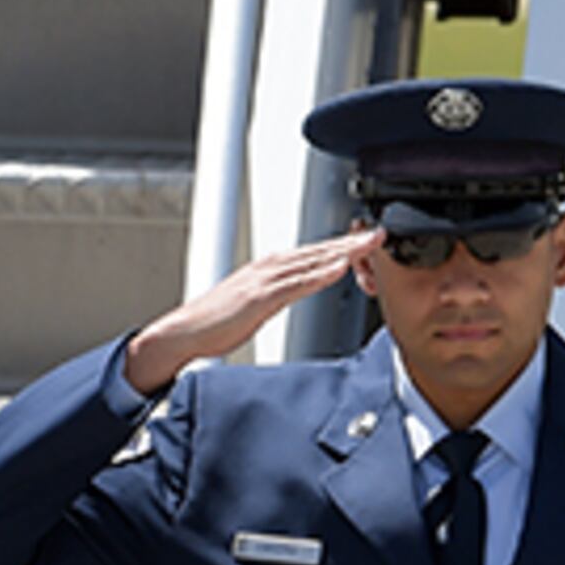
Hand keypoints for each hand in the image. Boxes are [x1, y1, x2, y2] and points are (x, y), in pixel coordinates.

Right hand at [118, 229, 376, 397]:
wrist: (184, 332)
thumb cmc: (215, 321)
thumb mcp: (257, 304)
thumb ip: (281, 292)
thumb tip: (302, 287)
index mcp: (269, 269)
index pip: (314, 253)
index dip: (343, 245)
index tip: (369, 240)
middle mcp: (268, 268)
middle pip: (318, 251)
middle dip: (351, 241)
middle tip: (380, 232)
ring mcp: (263, 281)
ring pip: (310, 262)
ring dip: (342, 251)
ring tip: (368, 244)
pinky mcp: (258, 298)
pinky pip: (295, 285)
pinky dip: (318, 275)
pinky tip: (338, 268)